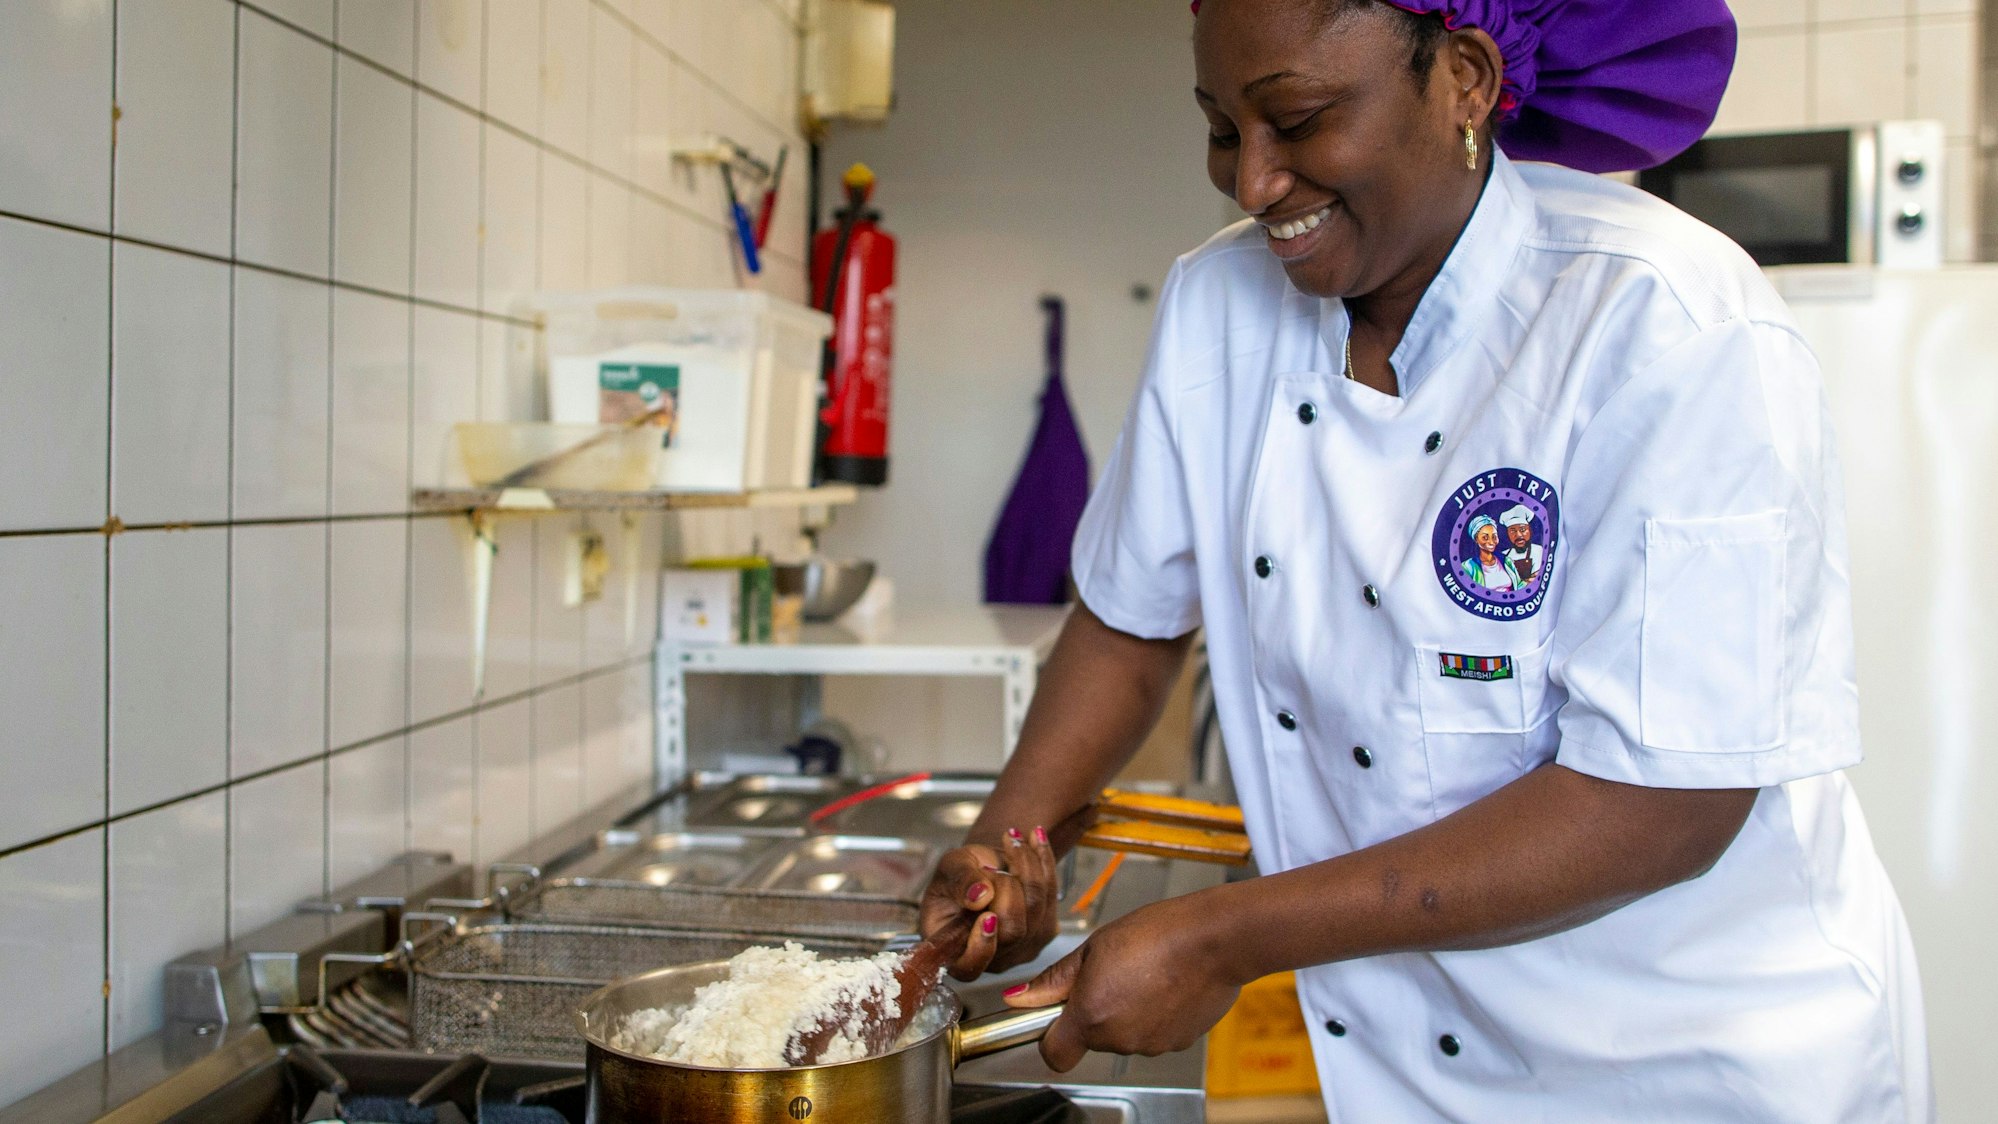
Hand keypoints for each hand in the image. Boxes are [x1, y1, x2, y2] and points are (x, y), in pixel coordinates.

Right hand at [919, 826, 1060, 979]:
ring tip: (1012, 838)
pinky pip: (1052, 896)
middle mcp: (991, 959)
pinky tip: (1034, 838)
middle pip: (1012, 931)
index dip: (982, 945)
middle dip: (1006, 886)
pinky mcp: (1044, 931)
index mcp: (954, 951)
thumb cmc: (958, 874)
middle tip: (989, 862)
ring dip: (1027, 865)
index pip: (970, 966)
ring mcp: (1021, 949)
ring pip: (1037, 910)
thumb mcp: (949, 868)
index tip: (987, 915)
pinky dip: (1044, 862)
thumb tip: (980, 896)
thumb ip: (960, 882)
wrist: (983, 868)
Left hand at [1001, 890, 1244, 1072]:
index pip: (1054, 1053)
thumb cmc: (1158, 933)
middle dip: (1095, 1010)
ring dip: (1126, 1011)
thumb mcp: (1095, 947)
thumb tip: (1019, 998)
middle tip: (1112, 973)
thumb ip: (1055, 980)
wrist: (1216, 939)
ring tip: (1145, 974)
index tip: (1057, 1013)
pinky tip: (1165, 985)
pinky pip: (1153, 1033)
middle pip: (1091, 1039)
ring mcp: (1151, 1045)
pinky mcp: (1177, 1043)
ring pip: (1123, 1035)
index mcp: (1091, 1015)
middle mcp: (1119, 1039)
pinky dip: (1154, 1015)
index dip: (1051, 1035)